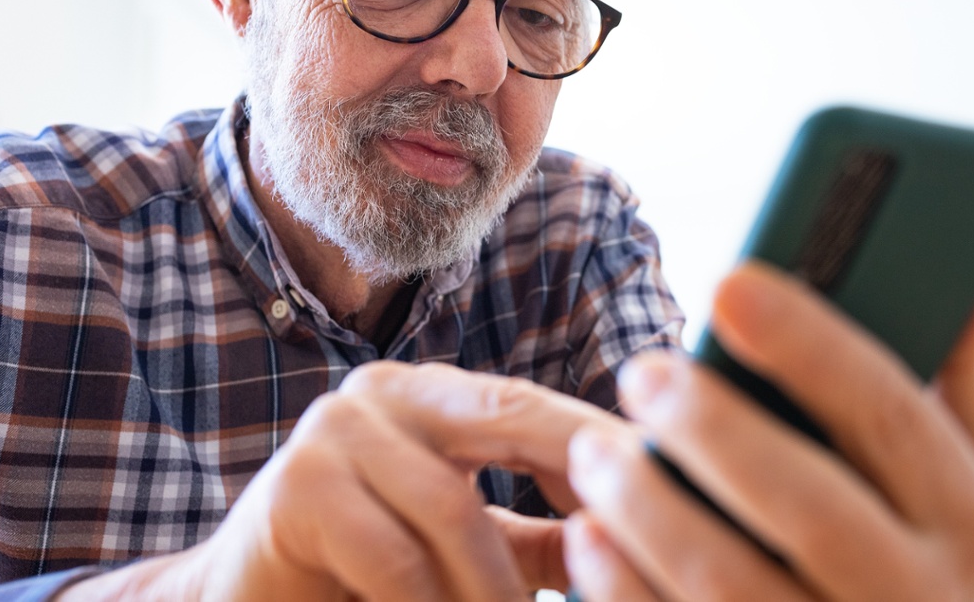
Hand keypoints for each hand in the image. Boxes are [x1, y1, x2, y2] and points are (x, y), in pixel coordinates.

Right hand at [60, 362, 623, 600]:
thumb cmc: (369, 577)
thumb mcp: (473, 551)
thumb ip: (547, 536)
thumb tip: (642, 532)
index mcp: (436, 397)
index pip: (537, 406)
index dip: (605, 444)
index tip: (676, 482)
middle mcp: (388, 391)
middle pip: (510, 420)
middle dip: (580, 482)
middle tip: (629, 548)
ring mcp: (335, 430)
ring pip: (455, 507)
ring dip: (496, 587)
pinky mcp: (297, 487)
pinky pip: (395, 557)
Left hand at [563, 244, 973, 600]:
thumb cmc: (902, 545)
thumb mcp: (949, 472)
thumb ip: (952, 366)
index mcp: (962, 520)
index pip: (893, 417)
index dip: (811, 346)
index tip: (729, 282)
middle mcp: (916, 596)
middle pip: (811, 507)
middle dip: (716, 432)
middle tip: (644, 371)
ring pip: (732, 585)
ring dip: (652, 511)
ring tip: (594, 452)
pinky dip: (624, 590)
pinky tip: (589, 536)